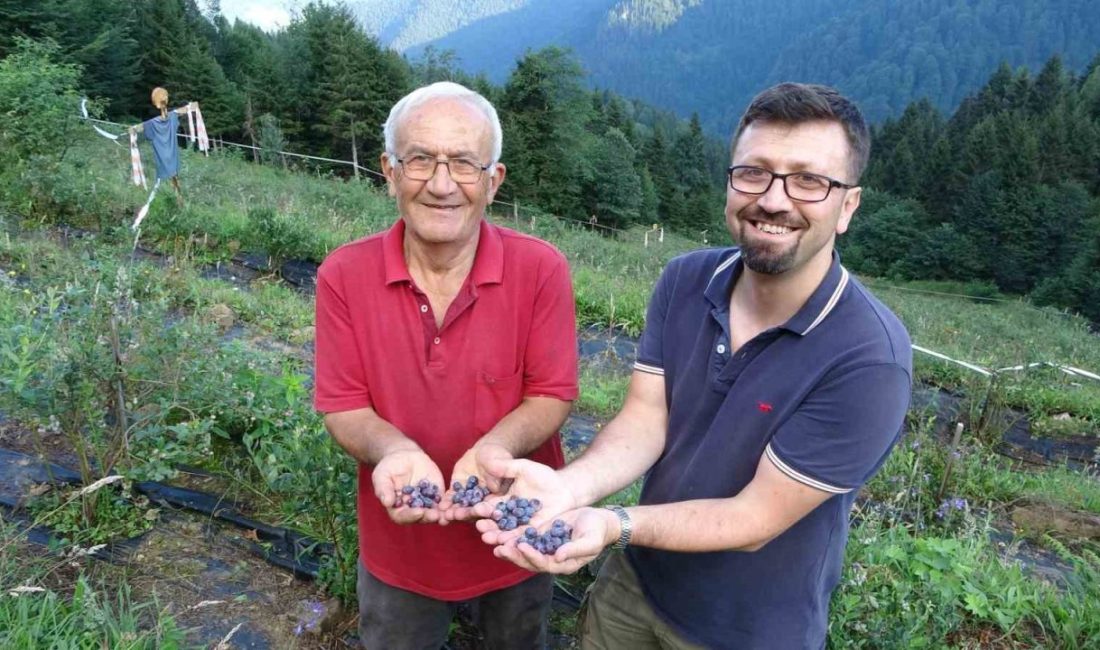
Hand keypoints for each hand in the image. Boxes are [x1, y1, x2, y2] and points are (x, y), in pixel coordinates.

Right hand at [371, 449, 444, 524]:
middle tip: (436, 515)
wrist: (404, 455)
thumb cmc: (389, 467)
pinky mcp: (437, 494)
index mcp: (397, 508)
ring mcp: (426, 503)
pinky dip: (449, 505)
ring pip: (434, 512)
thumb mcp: (382, 476)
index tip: (419, 512)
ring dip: (441, 515)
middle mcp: (412, 509)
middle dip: (428, 517)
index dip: (410, 516)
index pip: (402, 517)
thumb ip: (384, 489)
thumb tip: (387, 502)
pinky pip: (444, 502)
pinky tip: (454, 504)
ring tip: (447, 515)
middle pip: (420, 517)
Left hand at [440, 442, 512, 523]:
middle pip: (475, 512)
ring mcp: (469, 498)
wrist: (484, 450)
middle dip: (466, 514)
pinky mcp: (458, 491)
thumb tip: (495, 488)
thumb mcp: (502, 463)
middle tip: (457, 515)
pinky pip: (451, 499)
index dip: (485, 510)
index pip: (492, 507)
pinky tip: (440, 507)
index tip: (478, 511)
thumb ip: (500, 475)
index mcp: (498, 498)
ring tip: (446, 516)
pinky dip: (446, 503)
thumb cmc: (498, 456)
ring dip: (454, 513)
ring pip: (462, 508)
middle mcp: (483, 502)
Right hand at [472, 458, 577, 544]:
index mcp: (502, 501)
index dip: (474, 509)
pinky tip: (505, 544)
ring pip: (504, 532)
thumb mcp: (523, 468)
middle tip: (476, 526)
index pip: (486, 506)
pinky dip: (512, 542)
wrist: (565, 489)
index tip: (460, 510)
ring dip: (494, 535)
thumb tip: (488, 462)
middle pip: (492, 522)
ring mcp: (520, 525)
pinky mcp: (532, 533)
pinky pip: (521, 538)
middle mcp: (508, 515)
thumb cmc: (544, 476)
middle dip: (483, 524)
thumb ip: (506, 467)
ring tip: (486, 537)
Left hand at [490, 507, 617, 574]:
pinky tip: (500, 529)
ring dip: (508, 547)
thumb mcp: (590, 541)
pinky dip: (512, 535)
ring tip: (493, 541)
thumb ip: (574, 550)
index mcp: (562, 564)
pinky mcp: (541, 534)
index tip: (521, 546)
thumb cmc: (597, 532)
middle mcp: (550, 558)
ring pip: (523, 550)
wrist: (599, 520)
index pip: (543, 564)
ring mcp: (544, 546)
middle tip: (499, 548)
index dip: (532, 556)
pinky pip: (524, 536)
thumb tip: (557, 557)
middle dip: (513, 555)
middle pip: (528, 560)